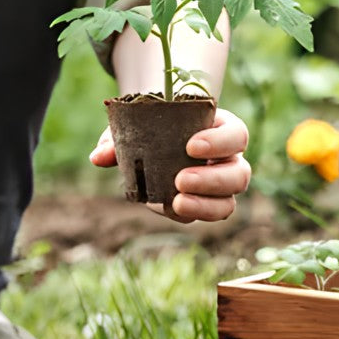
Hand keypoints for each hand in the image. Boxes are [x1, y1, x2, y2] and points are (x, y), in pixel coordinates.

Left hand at [90, 107, 250, 221]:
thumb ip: (119, 137)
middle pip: (239, 174)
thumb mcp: (138, 122)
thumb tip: (98, 157)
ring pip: (228, 202)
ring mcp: (221, 187)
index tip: (191, 146)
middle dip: (212, 180)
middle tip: (180, 180)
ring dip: (205, 205)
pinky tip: (168, 207)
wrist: (157, 138)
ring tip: (176, 202)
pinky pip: (206, 215)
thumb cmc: (154, 124)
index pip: (237, 135)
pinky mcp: (206, 205)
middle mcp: (229, 160)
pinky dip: (189, 214)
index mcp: (222, 130)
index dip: (220, 142)